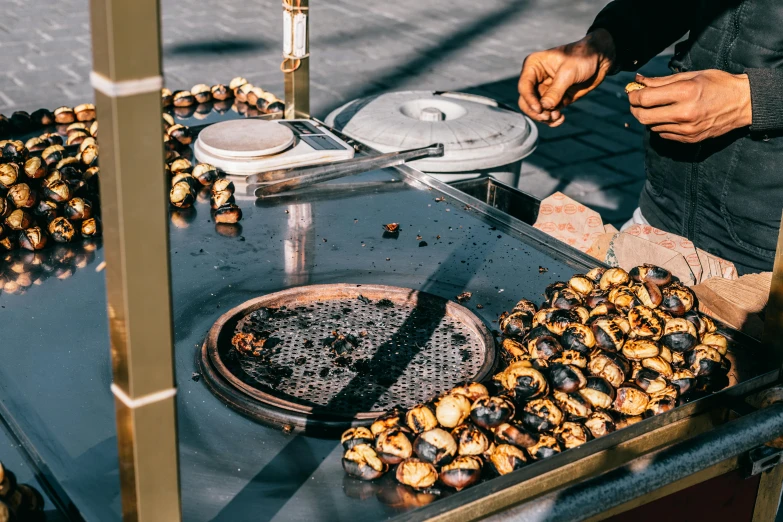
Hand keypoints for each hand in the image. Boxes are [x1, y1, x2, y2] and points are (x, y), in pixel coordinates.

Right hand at [518, 29, 615, 126]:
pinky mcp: (555, 99)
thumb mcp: (569, 72)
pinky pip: (548, 113)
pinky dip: (552, 119)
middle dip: (536, 111)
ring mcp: (545, 90)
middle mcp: (536, 79)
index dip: (529, 100)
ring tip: (558, 116)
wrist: (600, 59)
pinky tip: (560, 118)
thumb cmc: (583, 57)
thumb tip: (545, 107)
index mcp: (534, 66)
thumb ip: (556, 90)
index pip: (524, 86)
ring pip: (536, 110)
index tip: (540, 109)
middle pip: (526, 101)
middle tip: (547, 116)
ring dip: (545, 117)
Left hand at [628, 70, 751, 142]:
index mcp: (685, 93)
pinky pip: (663, 134)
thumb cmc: (717, 84)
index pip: (645, 99)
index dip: (633, 96)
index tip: (632, 92)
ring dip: (648, 116)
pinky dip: (659, 125)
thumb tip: (638, 81)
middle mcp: (684, 114)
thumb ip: (662, 81)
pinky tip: (667, 116)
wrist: (743, 103)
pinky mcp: (689, 139)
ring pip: (652, 126)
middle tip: (636, 101)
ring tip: (654, 106)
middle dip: (635, 108)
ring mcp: (686, 130)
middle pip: (643, 116)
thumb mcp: (691, 76)